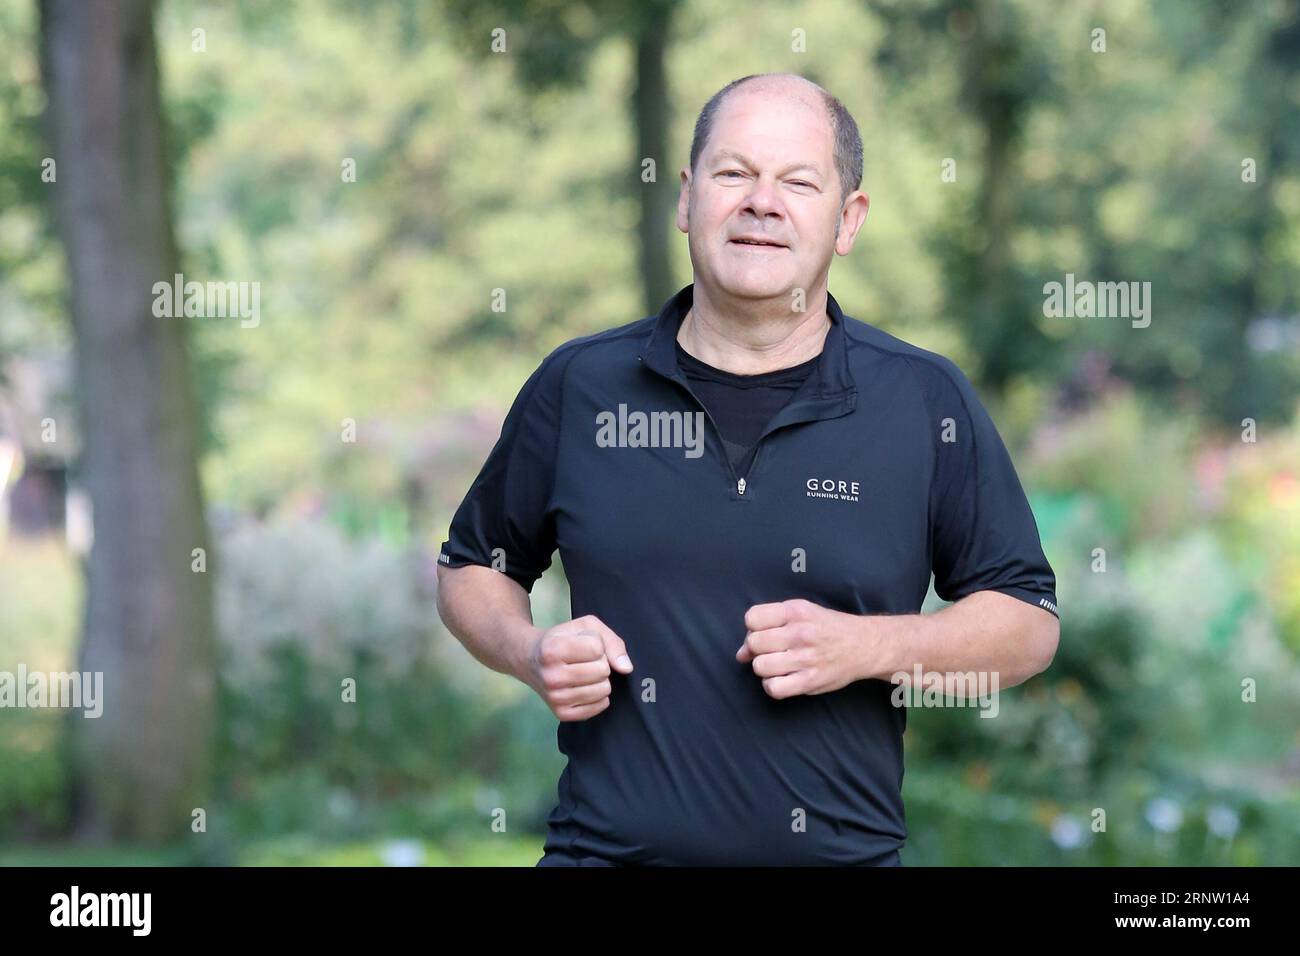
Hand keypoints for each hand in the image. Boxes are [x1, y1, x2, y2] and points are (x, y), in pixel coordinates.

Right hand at [524, 614, 632, 720]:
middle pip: (602, 671)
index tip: (581, 644)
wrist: (529, 659)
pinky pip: (600, 706)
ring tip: (583, 672)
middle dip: (599, 662)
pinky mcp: (561, 714)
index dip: (596, 644)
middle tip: (582, 660)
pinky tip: (584, 686)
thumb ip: (611, 641)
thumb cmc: (562, 639)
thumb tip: (626, 668)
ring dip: (600, 679)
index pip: (597, 649)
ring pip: (603, 690)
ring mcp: (555, 698)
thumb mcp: (585, 626)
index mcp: (552, 650)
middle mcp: (551, 677)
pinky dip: (599, 695)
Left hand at [736, 598, 873, 697]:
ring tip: (778, 665)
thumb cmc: (827, 628)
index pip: (752, 618)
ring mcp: (806, 658)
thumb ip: (769, 626)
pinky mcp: (810, 680)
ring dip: (764, 668)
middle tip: (772, 651)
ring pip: (760, 667)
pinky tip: (782, 679)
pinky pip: (774, 688)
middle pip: (754, 643)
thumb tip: (740, 654)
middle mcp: (800, 633)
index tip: (765, 632)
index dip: (753, 627)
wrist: (864, 645)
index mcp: (796, 611)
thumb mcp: (801, 613)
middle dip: (757, 649)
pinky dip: (772, 686)